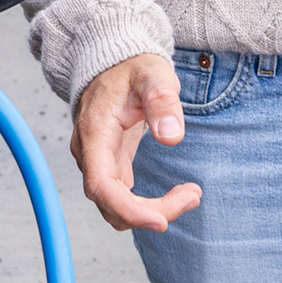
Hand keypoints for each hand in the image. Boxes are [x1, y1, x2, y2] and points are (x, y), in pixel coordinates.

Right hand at [70, 53, 200, 232]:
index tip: (162, 220)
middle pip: (110, 204)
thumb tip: (171, 137)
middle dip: (151, 212)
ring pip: (116, 207)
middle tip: (192, 196)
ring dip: (152, 211)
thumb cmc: (131, 68)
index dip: (129, 209)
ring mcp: (97, 162)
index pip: (101, 186)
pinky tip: (177, 195)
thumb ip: (162, 101)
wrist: (114, 62)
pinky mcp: (109, 166)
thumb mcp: (152, 74)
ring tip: (190, 195)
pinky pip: (122, 198)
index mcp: (94, 132)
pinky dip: (148, 205)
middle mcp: (89, 153)